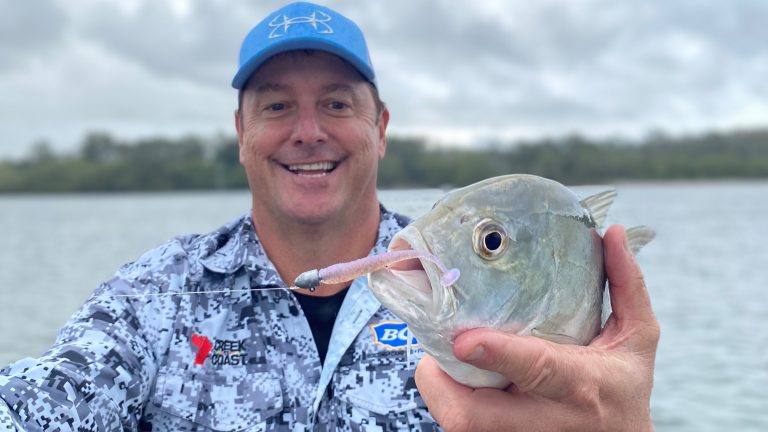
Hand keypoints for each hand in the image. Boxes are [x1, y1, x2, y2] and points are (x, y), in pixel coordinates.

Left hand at [415, 225, 659, 431]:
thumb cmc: (624, 388)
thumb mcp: (637, 339)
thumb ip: (625, 286)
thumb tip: (612, 232)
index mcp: (582, 384)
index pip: (537, 369)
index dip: (498, 353)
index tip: (465, 338)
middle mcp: (548, 420)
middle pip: (474, 416)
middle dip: (442, 383)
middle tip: (439, 346)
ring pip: (461, 426)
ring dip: (442, 390)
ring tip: (445, 358)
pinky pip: (463, 429)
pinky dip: (451, 402)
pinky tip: (459, 381)